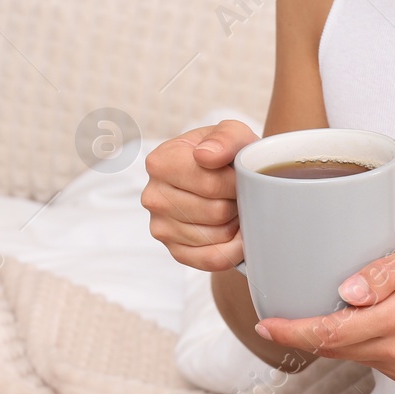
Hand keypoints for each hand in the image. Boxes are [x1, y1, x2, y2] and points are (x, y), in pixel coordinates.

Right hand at [142, 119, 257, 270]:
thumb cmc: (226, 155)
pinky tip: (237, 233)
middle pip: (216, 212)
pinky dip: (233, 249)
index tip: (241, 176)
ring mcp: (161, 228)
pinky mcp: (175, 251)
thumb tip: (205, 156)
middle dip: (237, 204)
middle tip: (240, 194)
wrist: (225, 179)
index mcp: (160, 162)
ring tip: (236, 208)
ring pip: (217, 236)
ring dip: (237, 225)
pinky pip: (212, 259)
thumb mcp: (232, 133)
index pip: (209, 184)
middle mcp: (153, 197)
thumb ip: (224, 138)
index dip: (236, 183)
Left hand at [253, 239, 394, 387]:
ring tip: (341, 307)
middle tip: (285, 309)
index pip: (332, 333)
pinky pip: (373, 360)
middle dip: (307, 332)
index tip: (267, 324)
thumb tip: (344, 291)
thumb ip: (384, 272)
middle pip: (335, 348)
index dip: (293, 331)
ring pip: (352, 355)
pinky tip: (376, 320)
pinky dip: (363, 342)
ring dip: (338, 335)